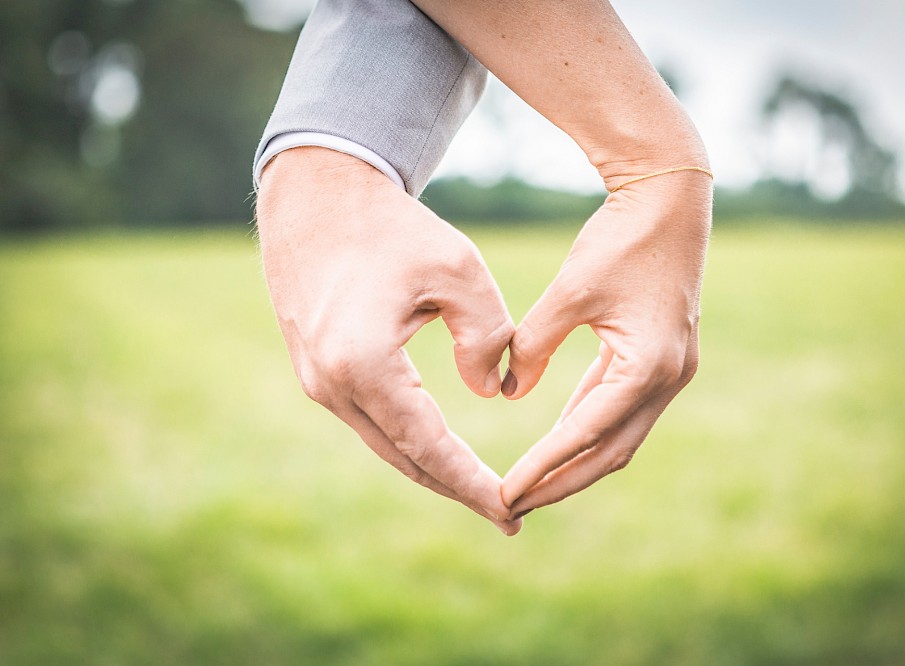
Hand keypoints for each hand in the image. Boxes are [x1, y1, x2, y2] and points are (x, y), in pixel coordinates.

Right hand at [256, 147, 520, 534]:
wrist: (316, 195)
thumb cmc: (391, 227)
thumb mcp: (458, 268)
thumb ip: (488, 335)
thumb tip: (492, 392)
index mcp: (363, 364)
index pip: (429, 445)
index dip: (473, 484)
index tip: (511, 511)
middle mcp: (331, 385)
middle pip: (404, 459)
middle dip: (457, 489)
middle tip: (508, 514)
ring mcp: (317, 382)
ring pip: (385, 444)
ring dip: (432, 468)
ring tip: (479, 489)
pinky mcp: (315, 370)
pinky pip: (370, 421)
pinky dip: (408, 441)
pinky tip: (439, 448)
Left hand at [500, 171, 711, 516]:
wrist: (670, 202)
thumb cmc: (620, 240)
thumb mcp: (569, 291)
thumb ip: (534, 344)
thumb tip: (510, 391)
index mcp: (650, 367)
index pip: (587, 433)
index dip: (544, 466)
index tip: (505, 491)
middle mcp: (668, 380)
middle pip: (609, 451)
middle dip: (560, 481)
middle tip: (512, 504)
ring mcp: (670, 373)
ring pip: (618, 435)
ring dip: (575, 460)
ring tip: (531, 482)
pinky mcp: (661, 360)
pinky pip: (621, 406)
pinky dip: (588, 425)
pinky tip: (558, 437)